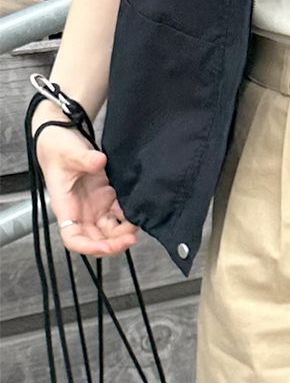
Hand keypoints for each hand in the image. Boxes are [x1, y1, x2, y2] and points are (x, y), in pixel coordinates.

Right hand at [32, 100, 139, 257]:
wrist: (62, 135)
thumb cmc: (58, 147)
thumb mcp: (69, 152)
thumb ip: (85, 158)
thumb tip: (99, 161)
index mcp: (66, 207)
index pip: (73, 239)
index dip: (89, 247)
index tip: (107, 246)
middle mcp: (80, 211)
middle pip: (95, 239)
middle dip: (113, 243)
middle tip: (131, 237)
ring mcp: (93, 205)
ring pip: (109, 229)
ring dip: (123, 232)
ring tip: (139, 223)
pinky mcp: (105, 196)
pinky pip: (118, 214)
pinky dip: (128, 217)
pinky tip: (139, 212)